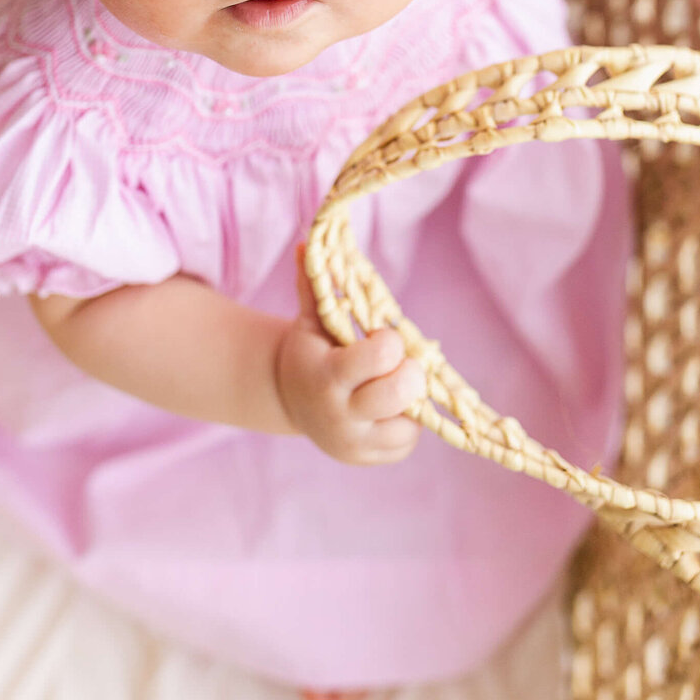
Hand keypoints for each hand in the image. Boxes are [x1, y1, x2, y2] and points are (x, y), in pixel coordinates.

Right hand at [273, 245, 427, 464]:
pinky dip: (406, 422)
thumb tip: (307, 242)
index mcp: (326, 376)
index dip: (388, 343)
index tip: (382, 338)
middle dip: (409, 373)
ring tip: (391, 385)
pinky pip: (407, 442)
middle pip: (398, 394)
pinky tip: (389, 407)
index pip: (378, 357)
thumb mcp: (309, 319)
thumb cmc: (311, 349)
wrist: (290, 399)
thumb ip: (314, 284)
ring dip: (409, 401)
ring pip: (408, 424)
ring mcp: (353, 442)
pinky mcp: (367, 458)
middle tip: (400, 364)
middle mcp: (338, 414)